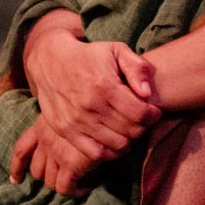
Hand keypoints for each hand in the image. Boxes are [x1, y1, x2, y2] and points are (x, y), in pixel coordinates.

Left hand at [8, 114, 100, 196]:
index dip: (17, 167)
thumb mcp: (68, 112)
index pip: (22, 150)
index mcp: (42, 127)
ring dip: (63, 185)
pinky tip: (85, 188)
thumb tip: (66, 142)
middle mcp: (45, 141)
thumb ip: (61, 126)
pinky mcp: (70, 164)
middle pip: (36, 170)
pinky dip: (74, 192)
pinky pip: (65, 188)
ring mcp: (56, 153)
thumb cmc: (89, 109)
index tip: (15, 180)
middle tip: (61, 179)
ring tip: (78, 184)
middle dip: (47, 178)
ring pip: (50, 182)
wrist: (103, 110)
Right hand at [22, 19, 160, 160]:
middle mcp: (90, 106)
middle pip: (131, 130)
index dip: (153, 114)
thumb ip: (137, 68)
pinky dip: (110, 152)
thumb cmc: (88, 55)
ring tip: (128, 127)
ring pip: (117, 144)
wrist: (50, 60)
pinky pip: (96, 153)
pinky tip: (114, 140)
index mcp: (104, 85)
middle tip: (141, 119)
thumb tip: (147, 94)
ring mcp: (76, 121)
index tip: (154, 110)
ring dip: (129, 139)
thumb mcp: (115, 50)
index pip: (140, 113)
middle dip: (143, 126)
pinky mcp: (66, 131)